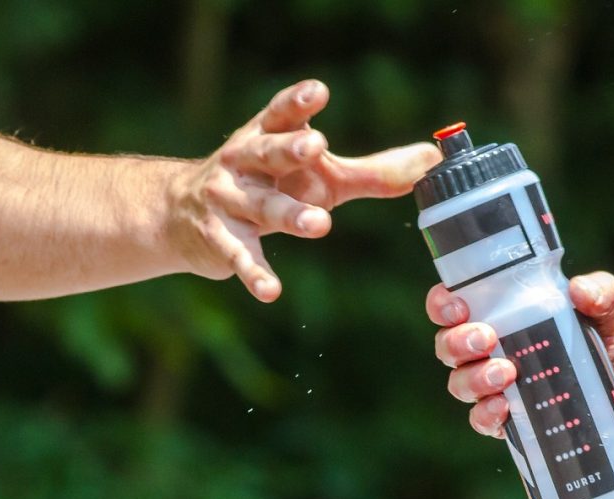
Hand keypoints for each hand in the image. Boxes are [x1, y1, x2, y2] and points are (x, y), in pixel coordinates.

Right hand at [167, 79, 440, 301]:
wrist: (181, 216)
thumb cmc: (270, 186)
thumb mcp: (319, 176)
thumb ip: (374, 171)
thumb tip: (432, 159)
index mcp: (267, 136)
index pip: (282, 113)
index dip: (298, 102)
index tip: (319, 91)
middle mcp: (242, 162)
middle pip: (268, 151)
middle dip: (291, 148)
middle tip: (316, 145)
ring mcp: (227, 200)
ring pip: (262, 207)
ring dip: (289, 214)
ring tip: (319, 224)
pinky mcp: (219, 239)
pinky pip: (241, 256)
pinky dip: (256, 273)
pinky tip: (271, 291)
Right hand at [426, 271, 613, 437]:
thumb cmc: (604, 342)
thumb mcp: (607, 312)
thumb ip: (600, 292)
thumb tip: (580, 291)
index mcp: (499, 315)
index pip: (452, 306)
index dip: (443, 304)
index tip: (459, 307)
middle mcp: (488, 351)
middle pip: (447, 346)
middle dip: (458, 342)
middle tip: (487, 338)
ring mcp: (494, 388)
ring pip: (459, 383)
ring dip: (474, 377)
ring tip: (506, 373)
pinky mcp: (508, 420)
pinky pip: (481, 420)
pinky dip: (486, 413)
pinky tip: (504, 407)